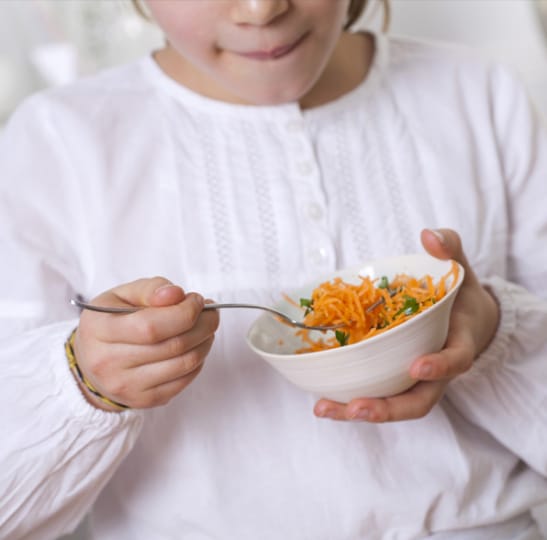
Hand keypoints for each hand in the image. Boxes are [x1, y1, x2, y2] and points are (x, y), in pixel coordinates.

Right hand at [73, 277, 219, 410]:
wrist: (91, 362)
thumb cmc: (111, 322)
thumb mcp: (121, 295)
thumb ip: (150, 289)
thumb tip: (176, 295)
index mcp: (99, 330)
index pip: (151, 326)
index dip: (184, 312)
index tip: (196, 300)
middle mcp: (108, 362)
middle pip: (173, 345)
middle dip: (203, 324)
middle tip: (211, 312)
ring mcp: (127, 386)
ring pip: (184, 364)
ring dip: (205, 341)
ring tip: (206, 326)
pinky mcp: (145, 400)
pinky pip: (185, 380)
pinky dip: (199, 360)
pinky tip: (196, 345)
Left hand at [313, 228, 499, 422]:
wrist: (465, 320)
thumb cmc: (459, 296)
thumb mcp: (459, 269)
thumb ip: (450, 249)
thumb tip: (428, 235)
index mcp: (458, 344)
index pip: (456, 360)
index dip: (440, 366)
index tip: (417, 365)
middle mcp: (437, 371)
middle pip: (418, 401)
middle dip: (389, 409)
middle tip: (357, 408)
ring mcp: (414, 380)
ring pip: (393, 405)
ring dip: (359, 411)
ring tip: (323, 409)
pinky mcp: (394, 379)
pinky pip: (376, 394)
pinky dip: (350, 400)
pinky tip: (321, 399)